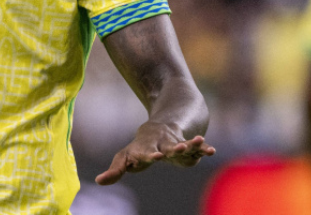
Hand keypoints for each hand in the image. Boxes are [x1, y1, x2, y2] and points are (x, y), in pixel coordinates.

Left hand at [95, 121, 215, 185]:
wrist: (157, 128)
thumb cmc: (138, 148)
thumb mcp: (125, 157)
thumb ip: (115, 170)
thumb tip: (98, 181)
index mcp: (145, 148)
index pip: (146, 152)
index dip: (150, 155)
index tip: (155, 157)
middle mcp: (161, 144)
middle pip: (168, 146)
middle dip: (174, 148)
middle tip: (180, 148)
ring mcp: (175, 143)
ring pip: (184, 144)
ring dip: (192, 144)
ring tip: (201, 141)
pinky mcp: (187, 146)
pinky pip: (197, 148)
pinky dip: (203, 149)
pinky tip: (212, 150)